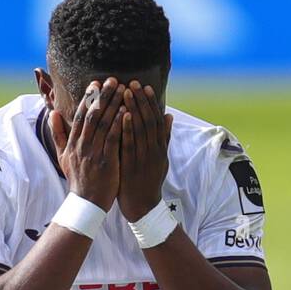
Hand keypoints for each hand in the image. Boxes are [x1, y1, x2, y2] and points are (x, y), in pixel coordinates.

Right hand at [50, 78, 125, 210]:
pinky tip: (126, 111)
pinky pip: (112, 139)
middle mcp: (82, 146)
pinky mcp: (106, 161)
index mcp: (73, 143)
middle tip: (112, 80)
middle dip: (102, 96)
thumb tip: (53, 114)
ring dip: (113, 105)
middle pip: (92, 115)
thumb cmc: (78, 179)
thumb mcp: (62, 156)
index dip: (88, 98)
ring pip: (103, 124)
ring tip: (122, 89)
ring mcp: (94, 153)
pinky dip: (119, 124)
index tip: (96, 83)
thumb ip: (58, 134)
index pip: (80, 116)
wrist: (86, 203)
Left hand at [119, 81, 172, 221]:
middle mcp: (153, 150)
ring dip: (133, 109)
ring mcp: (143, 158)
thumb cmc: (148, 180)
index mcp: (159, 147)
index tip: (144, 86)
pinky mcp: (132, 166)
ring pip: (139, 129)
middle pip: (147, 120)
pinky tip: (122, 115)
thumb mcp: (160, 159)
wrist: (143, 207)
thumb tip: (168, 115)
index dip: (150, 102)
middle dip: (140, 100)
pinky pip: (129, 145)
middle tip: (132, 82)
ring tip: (125, 92)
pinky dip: (127, 129)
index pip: (155, 119)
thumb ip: (163, 138)